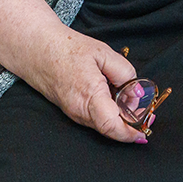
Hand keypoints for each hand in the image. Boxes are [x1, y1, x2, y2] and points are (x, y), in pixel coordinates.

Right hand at [26, 27, 146, 143]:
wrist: (37, 49)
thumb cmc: (68, 48)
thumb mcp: (103, 53)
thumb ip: (124, 72)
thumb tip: (137, 93)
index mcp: (89, 95)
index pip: (112, 126)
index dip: (131, 133)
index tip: (144, 131)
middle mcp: (80, 111)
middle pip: (111, 128)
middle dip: (130, 122)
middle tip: (144, 107)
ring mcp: (74, 113)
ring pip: (104, 124)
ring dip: (120, 116)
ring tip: (127, 95)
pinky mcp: (72, 111)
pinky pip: (95, 118)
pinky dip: (109, 112)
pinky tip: (112, 95)